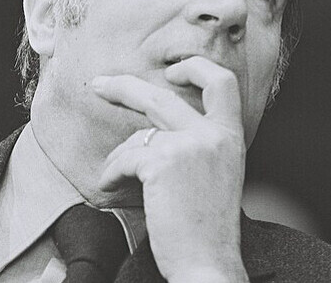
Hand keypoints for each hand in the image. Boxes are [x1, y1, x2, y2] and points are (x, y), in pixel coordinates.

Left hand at [92, 56, 249, 282]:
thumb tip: (155, 132)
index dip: (194, 68)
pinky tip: (112, 187)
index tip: (171, 70)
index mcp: (231, 137)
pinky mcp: (164, 161)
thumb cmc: (206, 229)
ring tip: (112, 176)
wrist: (207, 265)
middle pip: (162, 95)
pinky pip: (124, 158)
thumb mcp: (217, 176)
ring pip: (136, 134)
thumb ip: (199, 146)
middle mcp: (214, 135)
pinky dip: (112, 173)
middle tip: (99, 84)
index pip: (222, 82)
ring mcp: (190, 145)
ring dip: (118, 156)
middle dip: (124, 86)